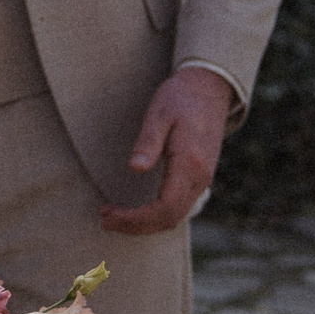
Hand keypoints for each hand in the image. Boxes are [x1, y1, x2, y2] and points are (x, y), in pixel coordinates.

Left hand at [101, 67, 231, 234]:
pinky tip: (137, 211)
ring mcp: (202, 180)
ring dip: (145, 224)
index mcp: (190, 164)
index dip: (135, 218)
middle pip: (169, 219)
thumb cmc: (181, 98)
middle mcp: (200, 178)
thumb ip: (148, 142)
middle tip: (105, 221)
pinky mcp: (198, 177)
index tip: (109, 214)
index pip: (164, 208)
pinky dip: (156, 216)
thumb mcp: (160, 113)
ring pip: (175, 217)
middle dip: (136, 226)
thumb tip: (135, 168)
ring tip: (115, 218)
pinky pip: (179, 207)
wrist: (209, 88)